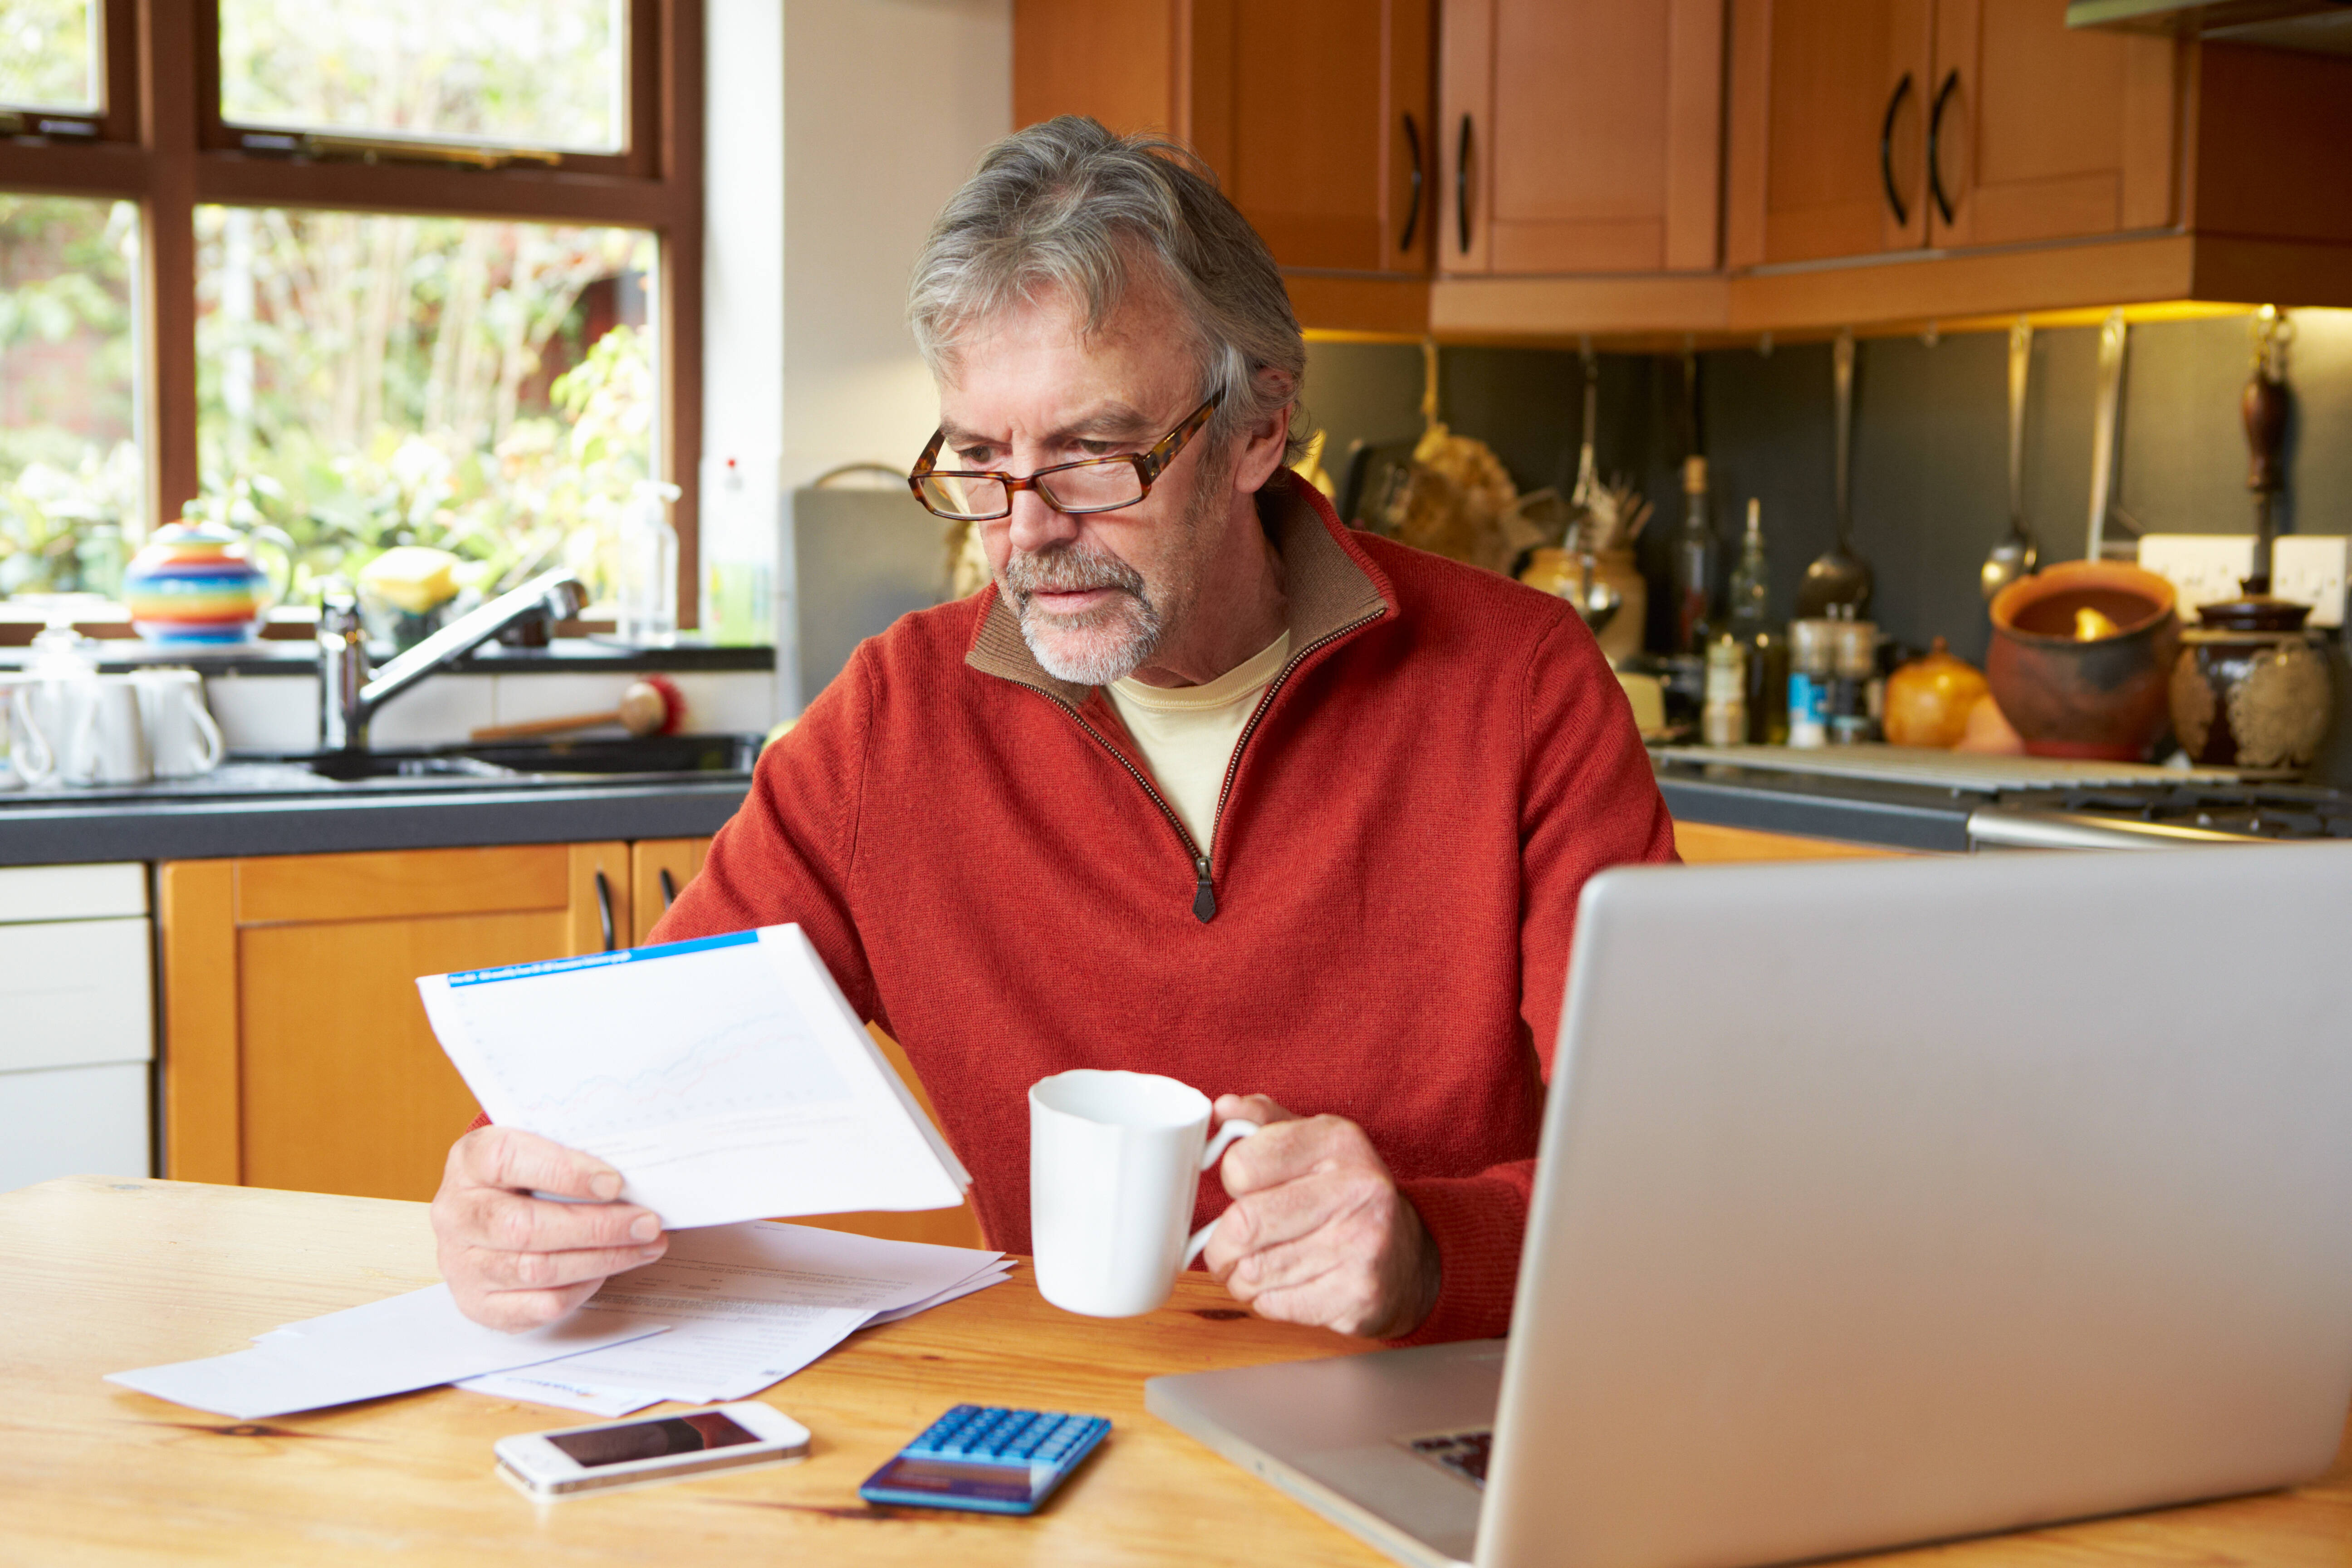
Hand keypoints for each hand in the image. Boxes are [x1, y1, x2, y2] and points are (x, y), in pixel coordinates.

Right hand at [430, 1126, 667, 1329]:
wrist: (481, 1214)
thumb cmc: (523, 1177)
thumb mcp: (536, 1149)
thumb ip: (572, 1154)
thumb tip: (633, 1175)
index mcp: (469, 1162)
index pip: (508, 1160)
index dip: (564, 1172)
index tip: (614, 1182)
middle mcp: (457, 1215)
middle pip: (525, 1227)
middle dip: (597, 1227)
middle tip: (646, 1222)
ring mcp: (462, 1264)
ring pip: (537, 1270)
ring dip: (602, 1259)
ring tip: (644, 1246)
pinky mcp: (479, 1303)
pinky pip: (540, 1305)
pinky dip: (582, 1288)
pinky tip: (607, 1269)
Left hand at [1200, 1095, 1439, 1339]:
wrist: (1407, 1258)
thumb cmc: (1345, 1197)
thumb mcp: (1313, 1144)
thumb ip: (1265, 1123)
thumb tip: (1223, 1107)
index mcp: (1338, 1140)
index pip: (1242, 1165)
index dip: (1229, 1184)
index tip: (1239, 1192)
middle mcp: (1356, 1188)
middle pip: (1244, 1224)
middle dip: (1220, 1246)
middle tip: (1224, 1249)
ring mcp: (1362, 1244)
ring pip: (1254, 1271)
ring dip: (1240, 1277)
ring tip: (1256, 1268)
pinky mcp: (1359, 1294)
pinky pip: (1276, 1305)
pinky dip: (1266, 1301)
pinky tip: (1285, 1287)